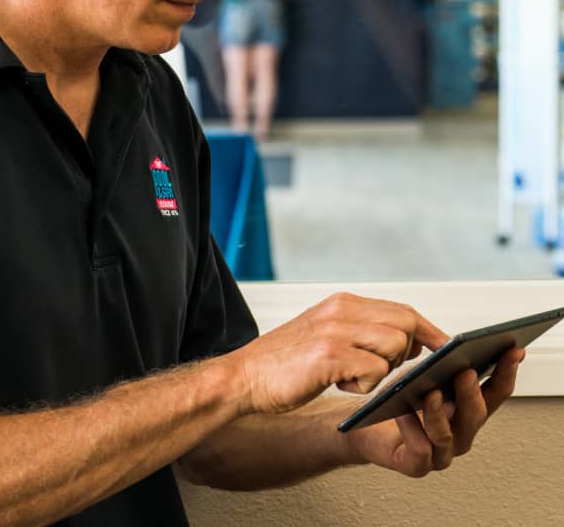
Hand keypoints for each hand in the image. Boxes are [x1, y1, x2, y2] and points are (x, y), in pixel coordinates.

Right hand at [231, 292, 447, 415]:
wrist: (243, 378)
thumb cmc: (285, 365)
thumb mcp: (326, 336)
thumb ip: (360, 332)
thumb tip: (405, 340)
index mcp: (342, 303)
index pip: (400, 309)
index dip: (428, 329)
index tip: (446, 346)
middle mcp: (341, 310)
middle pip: (405, 322)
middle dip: (412, 350)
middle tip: (396, 370)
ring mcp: (336, 331)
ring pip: (395, 345)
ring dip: (384, 370)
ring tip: (354, 377)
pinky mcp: (329, 355)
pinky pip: (374, 370)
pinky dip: (365, 384)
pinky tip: (340, 385)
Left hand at [346, 346, 524, 476]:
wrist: (365, 423)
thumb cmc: (397, 396)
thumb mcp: (423, 371)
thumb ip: (443, 361)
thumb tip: (455, 343)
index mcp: (468, 410)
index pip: (495, 391)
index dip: (506, 371)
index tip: (513, 350)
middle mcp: (460, 433)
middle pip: (475, 415)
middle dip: (471, 392)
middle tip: (465, 371)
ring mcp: (440, 453)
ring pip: (447, 435)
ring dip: (439, 412)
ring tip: (430, 392)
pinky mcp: (415, 464)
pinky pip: (419, 450)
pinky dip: (412, 429)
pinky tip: (403, 412)